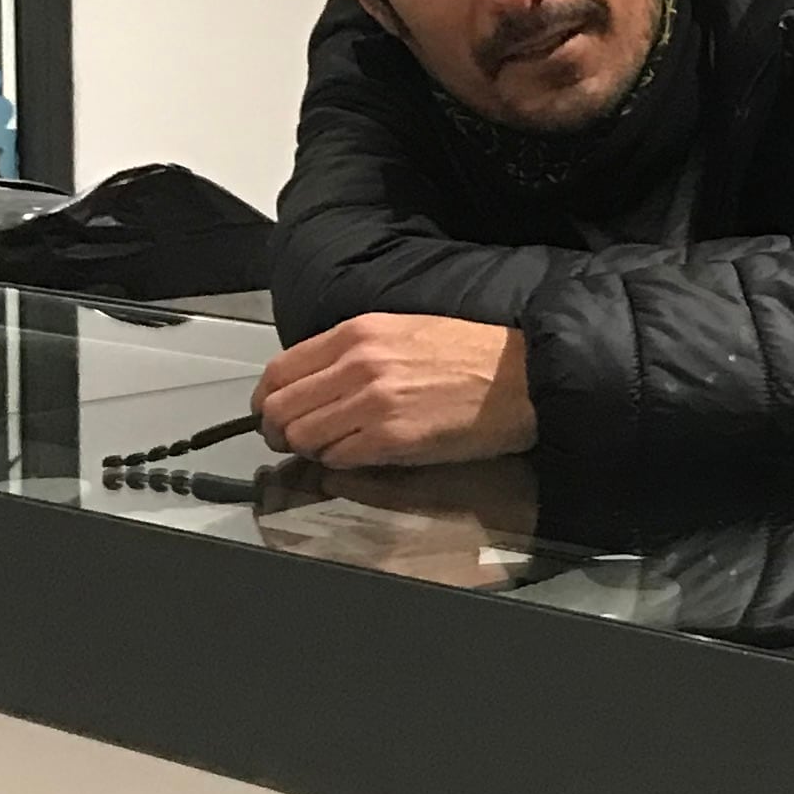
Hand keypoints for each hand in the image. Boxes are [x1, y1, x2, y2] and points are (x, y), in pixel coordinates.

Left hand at [252, 315, 537, 468]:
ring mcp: (374, 403)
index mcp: (359, 333)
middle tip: (293, 442)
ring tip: (333, 449)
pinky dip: (340, 463)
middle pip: (282, 408)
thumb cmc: (474, 355)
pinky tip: (360, 456)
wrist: (525, 376)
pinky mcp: (394, 439)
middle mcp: (359, 364)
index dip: (268, 400)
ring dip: (311, 449)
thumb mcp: (404, 330)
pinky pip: (339, 458)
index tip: (272, 413)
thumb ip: (354, 351)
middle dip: (279, 431)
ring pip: (304, 437)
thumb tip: (317, 381)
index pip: (281, 370)